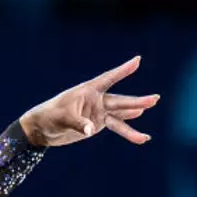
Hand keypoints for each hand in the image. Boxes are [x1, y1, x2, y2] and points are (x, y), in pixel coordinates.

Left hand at [18, 56, 159, 147]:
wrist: (42, 129)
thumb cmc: (49, 116)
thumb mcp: (62, 118)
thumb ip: (78, 123)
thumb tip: (91, 130)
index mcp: (88, 91)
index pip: (108, 79)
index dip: (122, 70)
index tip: (137, 60)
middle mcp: (96, 100)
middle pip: (119, 100)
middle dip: (137, 101)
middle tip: (155, 99)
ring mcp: (98, 112)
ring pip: (121, 114)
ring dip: (135, 113)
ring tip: (152, 109)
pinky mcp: (98, 124)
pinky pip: (117, 127)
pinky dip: (128, 132)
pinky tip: (141, 136)